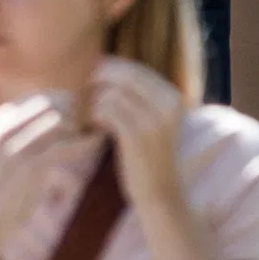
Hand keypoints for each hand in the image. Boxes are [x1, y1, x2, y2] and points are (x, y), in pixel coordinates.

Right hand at [0, 96, 94, 254]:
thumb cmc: (8, 178)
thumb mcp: (8, 145)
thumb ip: (26, 124)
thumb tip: (65, 104)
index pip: (40, 97)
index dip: (65, 103)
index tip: (81, 115)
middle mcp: (2, 128)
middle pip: (50, 104)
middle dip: (74, 111)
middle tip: (89, 124)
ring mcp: (13, 147)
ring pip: (59, 121)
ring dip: (80, 126)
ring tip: (91, 134)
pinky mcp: (29, 165)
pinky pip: (65, 146)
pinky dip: (85, 143)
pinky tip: (97, 142)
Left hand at [83, 56, 184, 188]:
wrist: (162, 195)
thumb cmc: (149, 156)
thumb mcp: (153, 120)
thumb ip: (138, 95)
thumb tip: (105, 64)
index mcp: (173, 97)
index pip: (135, 69)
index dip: (109, 71)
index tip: (94, 83)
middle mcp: (167, 104)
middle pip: (122, 74)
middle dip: (99, 81)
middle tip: (85, 96)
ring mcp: (153, 118)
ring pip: (110, 92)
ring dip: (93, 103)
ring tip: (90, 117)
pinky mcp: (136, 134)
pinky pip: (105, 110)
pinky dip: (93, 116)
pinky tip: (93, 128)